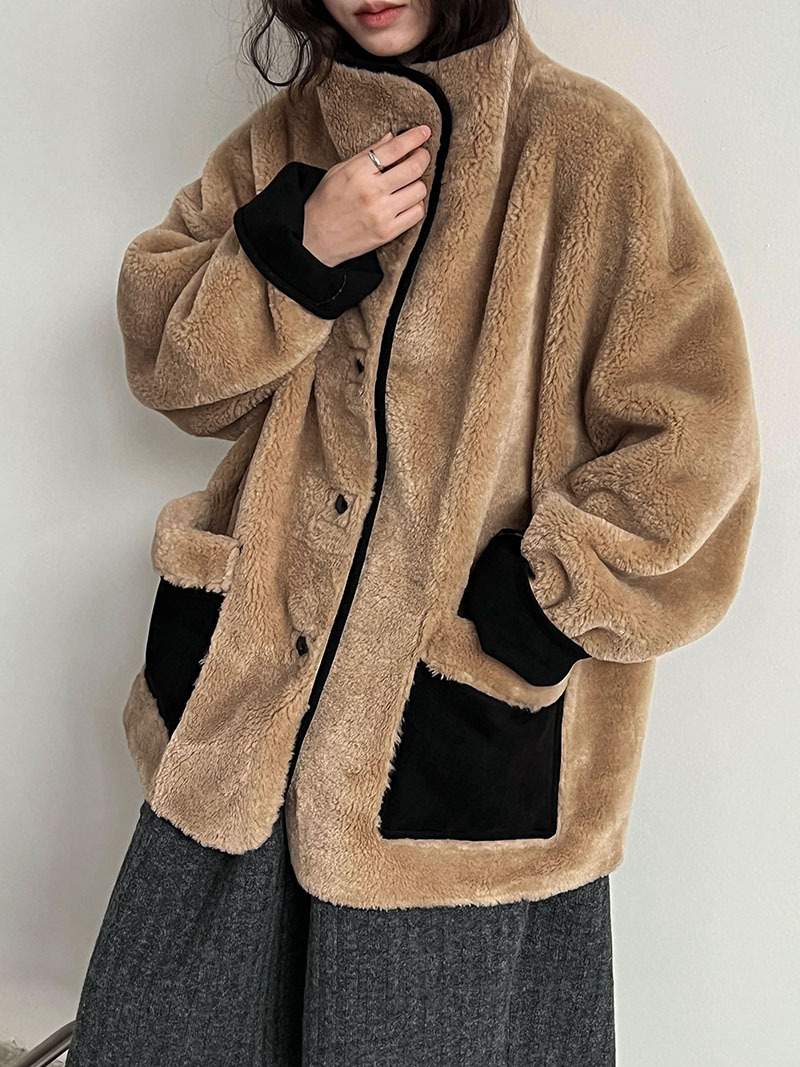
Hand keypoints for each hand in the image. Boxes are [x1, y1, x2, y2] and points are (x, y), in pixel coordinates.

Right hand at [302, 125, 432, 266]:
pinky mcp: (388, 233)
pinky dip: (416, 204)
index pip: (395, 149)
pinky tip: (407, 201)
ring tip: (408, 182)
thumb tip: (392, 138)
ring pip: (419, 190)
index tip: (424, 132)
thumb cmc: (325, 202)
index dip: (414, 137)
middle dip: (422, 157)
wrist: (315, 239)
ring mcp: (381, 214)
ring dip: (418, 183)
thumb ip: (368, 154)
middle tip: (421, 155)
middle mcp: (371, 192)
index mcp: (357, 172)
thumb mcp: (340, 170)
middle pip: (413, 168)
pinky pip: (417, 213)